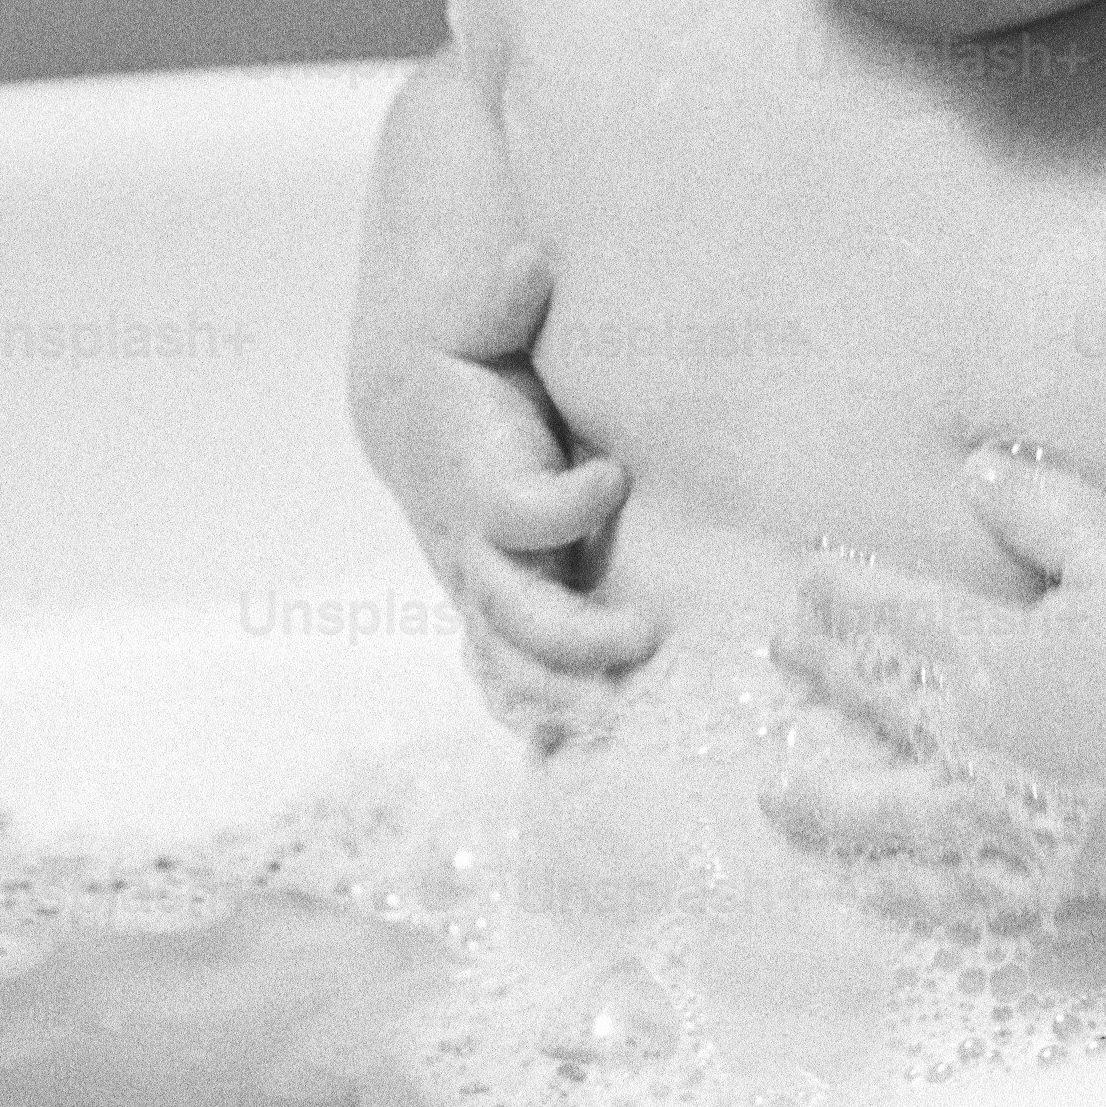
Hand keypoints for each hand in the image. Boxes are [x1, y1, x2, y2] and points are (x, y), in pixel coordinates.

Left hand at [366, 346, 662, 747]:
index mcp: (498, 601)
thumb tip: (681, 602)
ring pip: (516, 617)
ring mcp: (476, 541)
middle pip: (517, 670)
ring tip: (645, 631)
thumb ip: (601, 556)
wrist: (424, 368)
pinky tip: (612, 479)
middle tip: (643, 706)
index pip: (522, 686)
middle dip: (575, 698)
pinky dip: (575, 508)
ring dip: (579, 637)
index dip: (564, 719)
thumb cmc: (508, 449)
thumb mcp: (556, 516)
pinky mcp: (479, 488)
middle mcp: (481, 583)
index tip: (626, 738)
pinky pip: (527, 518)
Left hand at [763, 443, 1105, 865]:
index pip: (890, 619)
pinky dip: (910, 892)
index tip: (805, 584)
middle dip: (822, 678)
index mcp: (983, 657)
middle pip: (874, 709)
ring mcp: (1007, 823)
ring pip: (891, 819)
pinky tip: (887, 896)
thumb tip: (976, 468)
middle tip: (776, 662)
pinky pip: (960, 893)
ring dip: (830, 808)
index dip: (843, 598)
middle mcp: (975, 746)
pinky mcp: (1052, 880)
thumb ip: (1041, 508)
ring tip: (781, 808)